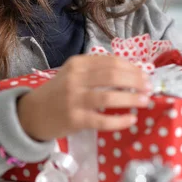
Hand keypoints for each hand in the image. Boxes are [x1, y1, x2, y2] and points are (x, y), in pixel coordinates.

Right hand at [17, 55, 151, 140]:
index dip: (131, 67)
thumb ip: (96, 71)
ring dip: (131, 98)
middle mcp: (75, 79)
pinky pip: (102, 120)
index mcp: (77, 64)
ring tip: (144, 101)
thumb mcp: (73, 74)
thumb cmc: (58, 93)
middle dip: (135, 80)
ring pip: (108, 96)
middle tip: (149, 87)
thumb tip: (131, 73)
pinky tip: (130, 119)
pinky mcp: (74, 119)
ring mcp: (73, 99)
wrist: (32, 114)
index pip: (110, 61)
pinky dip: (119, 120)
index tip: (145, 74)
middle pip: (112, 75)